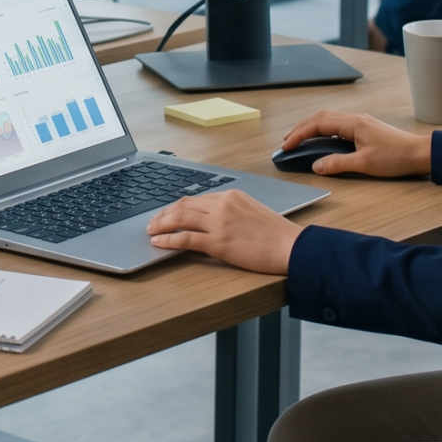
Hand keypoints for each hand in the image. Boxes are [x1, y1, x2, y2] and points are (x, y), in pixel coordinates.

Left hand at [146, 190, 303, 272]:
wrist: (291, 246)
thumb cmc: (276, 233)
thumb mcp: (252, 211)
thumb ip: (231, 211)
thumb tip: (212, 219)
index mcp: (231, 195)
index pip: (196, 198)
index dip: (177, 206)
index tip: (168, 213)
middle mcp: (222, 205)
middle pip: (183, 205)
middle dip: (163, 213)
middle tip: (152, 221)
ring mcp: (219, 223)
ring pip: (180, 218)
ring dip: (160, 224)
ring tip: (150, 231)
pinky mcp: (218, 242)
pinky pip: (185, 238)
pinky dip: (168, 239)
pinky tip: (159, 242)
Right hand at [279, 110, 432, 178]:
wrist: (420, 154)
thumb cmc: (396, 157)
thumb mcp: (364, 164)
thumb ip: (338, 164)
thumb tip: (316, 166)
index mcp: (352, 123)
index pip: (317, 124)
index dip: (299, 134)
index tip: (286, 145)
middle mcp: (355, 119)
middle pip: (320, 117)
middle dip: (301, 128)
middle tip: (287, 141)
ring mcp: (360, 122)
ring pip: (329, 119)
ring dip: (311, 127)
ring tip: (299, 139)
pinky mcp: (365, 129)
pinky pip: (338, 125)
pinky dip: (324, 130)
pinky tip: (322, 140)